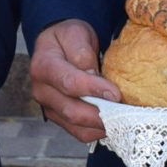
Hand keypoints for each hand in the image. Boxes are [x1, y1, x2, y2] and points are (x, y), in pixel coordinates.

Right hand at [30, 20, 118, 144]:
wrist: (57, 46)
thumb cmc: (69, 38)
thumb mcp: (76, 34)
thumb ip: (82, 52)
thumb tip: (92, 74)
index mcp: (43, 66)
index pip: (69, 82)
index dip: (93, 89)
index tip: (116, 93)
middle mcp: (42, 91)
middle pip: (72, 110)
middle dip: (100, 115)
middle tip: (125, 113)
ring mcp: (49, 107)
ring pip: (76, 126)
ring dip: (101, 126)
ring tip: (123, 120)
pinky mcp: (59, 118)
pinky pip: (79, 133)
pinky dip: (97, 131)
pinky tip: (113, 123)